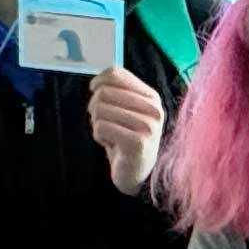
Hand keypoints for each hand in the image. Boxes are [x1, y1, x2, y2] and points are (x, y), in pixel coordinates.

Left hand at [90, 66, 167, 195]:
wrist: (138, 174)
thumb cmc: (127, 139)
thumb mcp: (126, 111)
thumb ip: (117, 92)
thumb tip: (97, 82)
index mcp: (151, 97)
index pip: (116, 74)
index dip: (98, 82)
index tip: (95, 92)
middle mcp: (153, 109)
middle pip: (104, 92)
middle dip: (95, 108)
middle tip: (103, 122)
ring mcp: (148, 126)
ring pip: (100, 110)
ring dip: (97, 125)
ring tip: (110, 135)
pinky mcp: (138, 142)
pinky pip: (101, 128)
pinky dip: (99, 137)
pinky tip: (112, 145)